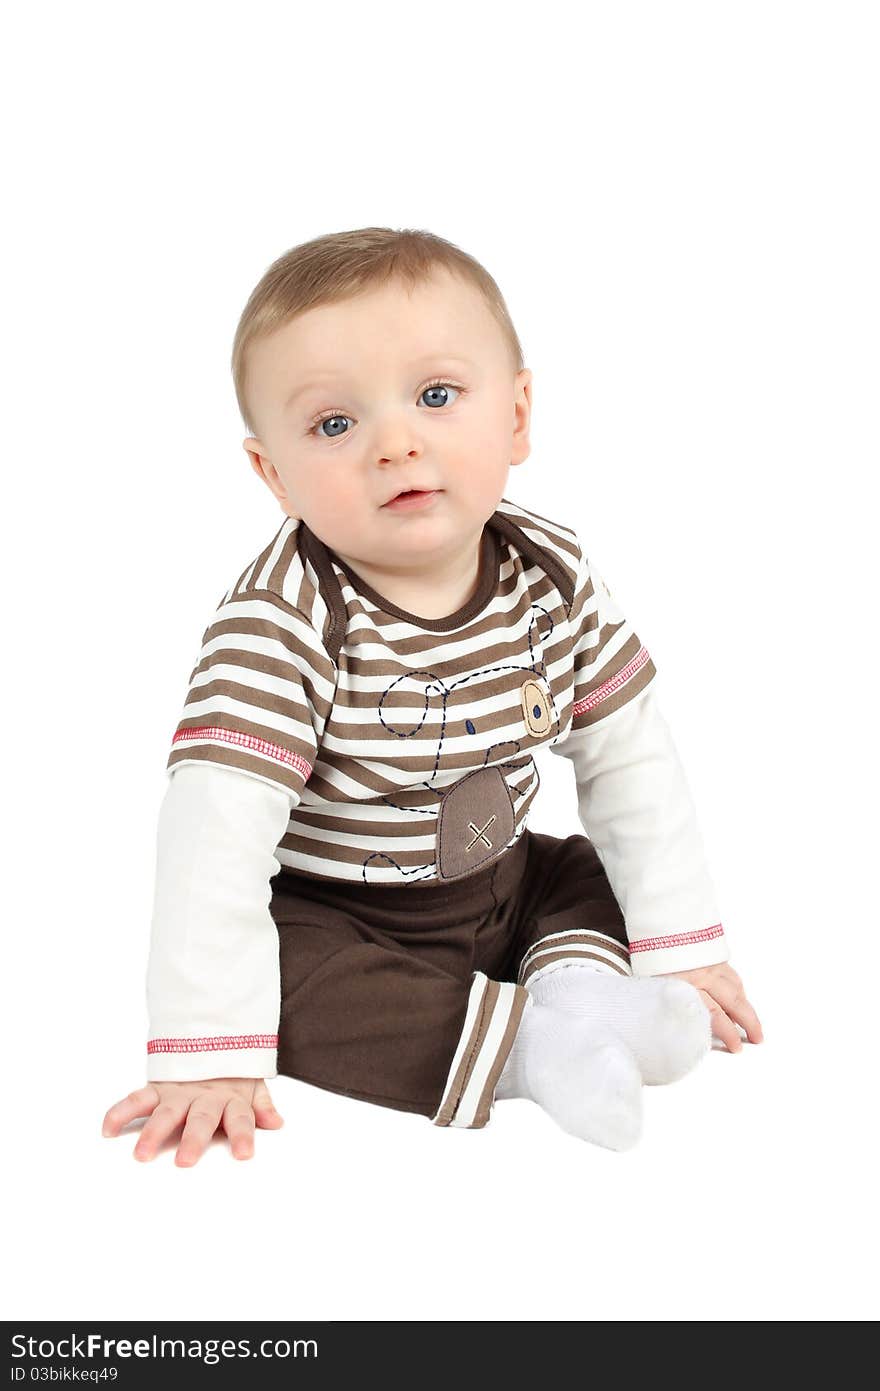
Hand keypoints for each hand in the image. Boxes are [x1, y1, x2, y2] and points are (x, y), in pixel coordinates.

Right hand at [101, 1077, 283, 1165]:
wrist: (211, 1034)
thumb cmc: (231, 1073)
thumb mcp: (253, 1085)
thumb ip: (262, 1106)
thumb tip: (276, 1123)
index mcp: (231, 1099)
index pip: (241, 1119)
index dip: (243, 1135)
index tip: (245, 1154)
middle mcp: (204, 1097)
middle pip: (200, 1119)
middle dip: (192, 1140)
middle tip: (184, 1162)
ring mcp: (178, 1093)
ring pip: (164, 1113)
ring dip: (153, 1132)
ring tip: (142, 1154)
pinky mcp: (157, 1088)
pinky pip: (136, 1099)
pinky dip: (120, 1112)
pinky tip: (108, 1129)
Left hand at [657, 962, 762, 1053]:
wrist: (656, 919)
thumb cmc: (649, 955)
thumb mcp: (652, 984)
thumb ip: (668, 1004)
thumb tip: (675, 1028)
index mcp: (686, 984)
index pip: (713, 1013)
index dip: (728, 1032)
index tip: (737, 1047)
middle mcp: (703, 974)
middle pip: (732, 1002)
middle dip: (748, 1022)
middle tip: (757, 1038)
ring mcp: (711, 963)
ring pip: (736, 987)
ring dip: (746, 1007)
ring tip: (752, 1023)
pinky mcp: (714, 954)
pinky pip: (731, 975)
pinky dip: (739, 989)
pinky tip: (741, 998)